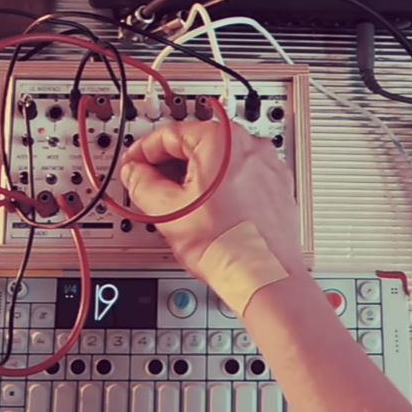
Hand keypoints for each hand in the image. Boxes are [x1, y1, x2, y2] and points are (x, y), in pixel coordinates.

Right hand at [120, 120, 304, 280]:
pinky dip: (220, 186)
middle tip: (150, 184)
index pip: (169, 134)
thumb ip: (141, 183)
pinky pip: (240, 176)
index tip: (134, 165)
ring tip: (180, 204)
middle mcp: (250, 145)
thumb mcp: (167, 211)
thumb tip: (135, 172)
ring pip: (219, 161)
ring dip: (194, 177)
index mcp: (222, 140)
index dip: (143, 151)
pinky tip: (208, 210)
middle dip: (168, 164)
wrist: (263, 277)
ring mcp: (268, 164)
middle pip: (196, 144)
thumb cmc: (225, 246)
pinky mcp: (277, 185)